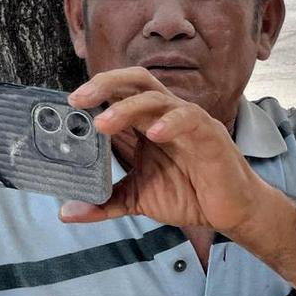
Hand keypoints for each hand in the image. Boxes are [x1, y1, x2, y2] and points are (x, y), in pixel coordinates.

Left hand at [63, 68, 271, 235]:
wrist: (229, 212)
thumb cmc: (188, 194)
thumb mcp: (137, 199)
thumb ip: (105, 202)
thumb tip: (66, 212)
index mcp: (146, 125)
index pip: (118, 95)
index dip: (93, 94)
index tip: (66, 106)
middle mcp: (164, 116)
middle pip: (136, 83)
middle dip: (105, 84)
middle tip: (77, 100)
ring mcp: (187, 122)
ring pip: (156, 98)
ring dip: (127, 107)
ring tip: (102, 124)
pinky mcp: (209, 135)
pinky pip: (189, 118)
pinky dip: (171, 122)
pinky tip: (154, 134)